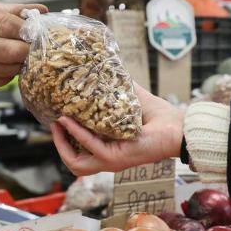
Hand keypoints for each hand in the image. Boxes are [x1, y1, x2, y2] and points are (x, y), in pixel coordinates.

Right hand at [0, 2, 46, 89]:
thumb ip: (16, 10)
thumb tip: (42, 11)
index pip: (7, 24)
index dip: (26, 30)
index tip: (37, 31)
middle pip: (10, 50)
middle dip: (27, 49)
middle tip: (33, 46)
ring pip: (9, 68)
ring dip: (21, 63)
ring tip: (20, 55)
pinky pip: (3, 80)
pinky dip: (10, 73)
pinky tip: (7, 64)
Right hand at [51, 83, 183, 175]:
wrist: (177, 126)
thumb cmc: (158, 116)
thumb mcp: (128, 100)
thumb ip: (113, 88)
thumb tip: (99, 66)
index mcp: (108, 149)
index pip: (79, 154)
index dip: (64, 140)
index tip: (57, 119)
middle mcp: (108, 158)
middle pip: (73, 164)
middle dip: (59, 145)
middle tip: (54, 124)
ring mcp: (111, 161)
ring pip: (76, 164)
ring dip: (63, 143)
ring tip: (58, 122)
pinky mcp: (116, 158)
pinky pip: (90, 147)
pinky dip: (77, 133)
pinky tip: (70, 120)